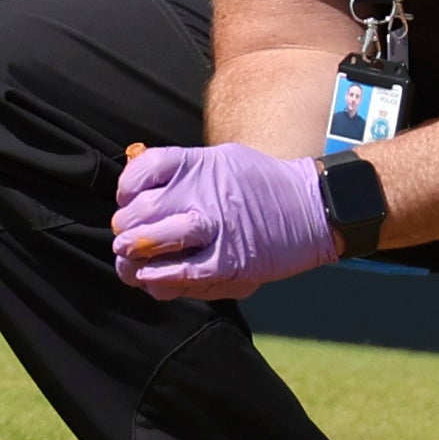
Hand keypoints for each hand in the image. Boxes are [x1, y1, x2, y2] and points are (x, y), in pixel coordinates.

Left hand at [109, 140, 339, 301]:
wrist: (313, 209)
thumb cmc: (262, 185)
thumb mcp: (222, 160)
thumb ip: (182, 171)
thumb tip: (137, 180)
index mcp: (200, 165)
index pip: (143, 170)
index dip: (126, 188)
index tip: (127, 200)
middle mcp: (204, 195)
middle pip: (141, 212)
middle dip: (125, 228)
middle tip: (125, 236)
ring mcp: (217, 230)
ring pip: (153, 244)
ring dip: (132, 255)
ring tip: (128, 260)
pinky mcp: (230, 263)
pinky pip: (181, 275)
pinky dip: (158, 279)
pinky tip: (149, 279)